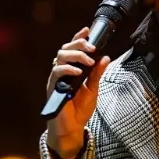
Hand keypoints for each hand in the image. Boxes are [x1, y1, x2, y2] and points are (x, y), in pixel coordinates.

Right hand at [45, 27, 110, 158]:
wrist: (72, 127)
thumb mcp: (93, 89)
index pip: (73, 48)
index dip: (78, 38)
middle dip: (78, 44)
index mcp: (72, 69)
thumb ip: (97, 74)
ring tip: (88, 60)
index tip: (87, 30)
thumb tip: (105, 57)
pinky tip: (78, 71)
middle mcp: (62, 71)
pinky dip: (68, 69)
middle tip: (91, 48)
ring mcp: (56, 78)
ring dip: (75, 55)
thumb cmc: (80, 109)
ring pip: (60, 57)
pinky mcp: (52, 87)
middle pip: (65, 49)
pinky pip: (56, 72)